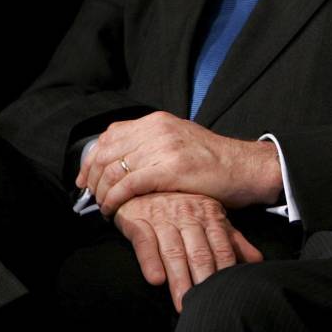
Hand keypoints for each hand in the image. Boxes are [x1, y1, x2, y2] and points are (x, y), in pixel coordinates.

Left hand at [77, 111, 282, 216]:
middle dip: (92, 178)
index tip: (86, 179)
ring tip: (102, 207)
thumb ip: (152, 144)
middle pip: (106, 152)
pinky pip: (128, 185)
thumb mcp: (179, 141)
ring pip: (113, 170)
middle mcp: (158, 129)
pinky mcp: (171, 169)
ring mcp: (165, 147)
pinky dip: (114, 200)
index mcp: (158, 120)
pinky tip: (113, 211)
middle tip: (91, 198)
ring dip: (101, 193)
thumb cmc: (214, 161)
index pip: (110, 135)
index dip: (91, 159)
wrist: (245, 167)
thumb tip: (120, 161)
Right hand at [113, 191, 262, 312]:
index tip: (230, 291)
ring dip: (179, 278)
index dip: (226, 268)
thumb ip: (232, 240)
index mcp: (208, 215)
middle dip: (204, 279)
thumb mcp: (209, 218)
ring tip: (183, 302)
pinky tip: (156, 280)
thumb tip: (257, 261)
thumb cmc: (180, 206)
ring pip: (173, 251)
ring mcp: (162, 219)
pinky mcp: (138, 222)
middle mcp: (187, 216)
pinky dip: (150, 261)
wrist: (141, 184)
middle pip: (198, 252)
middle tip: (207, 303)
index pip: (221, 245)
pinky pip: (144, 242)